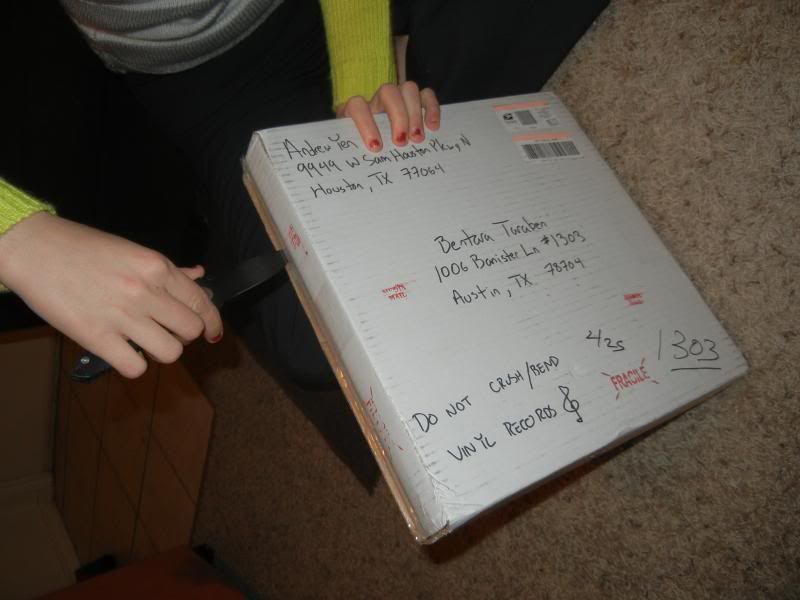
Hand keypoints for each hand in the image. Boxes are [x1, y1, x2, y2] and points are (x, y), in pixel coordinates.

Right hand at [0, 213, 222, 377]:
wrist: (31, 248)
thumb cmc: (80, 246)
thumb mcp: (131, 251)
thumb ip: (168, 269)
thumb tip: (199, 275)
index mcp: (156, 267)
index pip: (201, 302)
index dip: (213, 322)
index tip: (213, 333)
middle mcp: (145, 291)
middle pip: (191, 330)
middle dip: (185, 335)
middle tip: (168, 332)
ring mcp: (122, 315)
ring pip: (170, 352)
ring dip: (161, 351)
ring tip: (145, 342)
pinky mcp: (96, 338)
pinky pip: (136, 367)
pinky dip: (134, 364)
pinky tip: (124, 352)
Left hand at [336, 81, 439, 151]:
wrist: (368, 144)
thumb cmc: (361, 150)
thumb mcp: (352, 152)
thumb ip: (351, 156)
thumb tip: (355, 175)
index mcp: (355, 110)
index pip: (358, 106)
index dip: (366, 124)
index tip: (376, 147)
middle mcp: (377, 99)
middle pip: (388, 92)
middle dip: (398, 117)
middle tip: (402, 142)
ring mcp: (398, 97)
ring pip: (408, 89)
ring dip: (415, 114)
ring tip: (418, 138)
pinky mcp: (416, 100)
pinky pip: (426, 95)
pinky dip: (432, 109)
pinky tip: (433, 128)